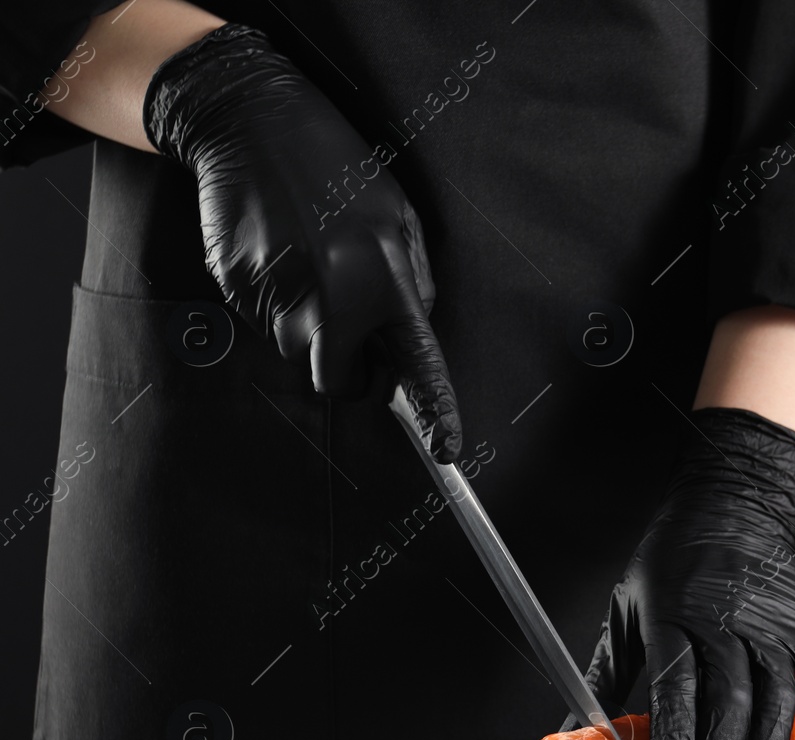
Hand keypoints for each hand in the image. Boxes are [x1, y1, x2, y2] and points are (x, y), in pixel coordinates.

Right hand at [144, 23, 461, 460]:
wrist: (254, 123)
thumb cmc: (338, 168)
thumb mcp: (400, 218)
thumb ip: (412, 284)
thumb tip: (405, 341)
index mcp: (385, 280)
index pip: (416, 367)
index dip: (434, 414)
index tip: (447, 449)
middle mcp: (333, 300)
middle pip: (337, 383)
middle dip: (346, 368)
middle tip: (349, 323)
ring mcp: (279, 298)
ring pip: (296, 353)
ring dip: (307, 328)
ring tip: (310, 265)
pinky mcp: (237, 289)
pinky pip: (262, 322)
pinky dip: (274, 302)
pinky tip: (281, 255)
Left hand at [585, 407, 794, 739]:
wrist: (735, 501)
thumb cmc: (674, 558)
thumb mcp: (626, 606)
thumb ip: (605, 674)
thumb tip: (574, 734)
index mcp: (675, 617)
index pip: (677, 690)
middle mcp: (729, 624)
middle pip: (730, 708)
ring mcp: (776, 629)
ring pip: (778, 707)